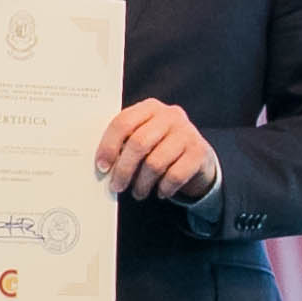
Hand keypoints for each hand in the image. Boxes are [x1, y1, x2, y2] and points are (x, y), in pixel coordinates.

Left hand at [96, 99, 219, 201]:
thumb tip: (103, 166)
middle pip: (138, 143)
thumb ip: (124, 144)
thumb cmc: (159, 146)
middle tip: (117, 186)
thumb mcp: (142, 137)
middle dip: (123, 169)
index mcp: (149, 108)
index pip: (123, 122)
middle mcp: (170, 115)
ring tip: (138, 192)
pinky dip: (163, 188)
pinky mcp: (199, 152)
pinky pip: (174, 176)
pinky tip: (160, 191)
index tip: (102, 167)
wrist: (197, 155)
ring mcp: (187, 132)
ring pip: (155, 163)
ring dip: (142, 184)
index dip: (108, 146)